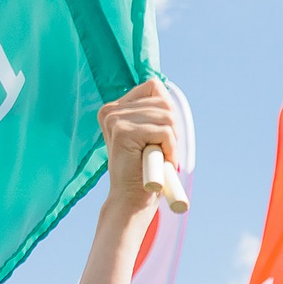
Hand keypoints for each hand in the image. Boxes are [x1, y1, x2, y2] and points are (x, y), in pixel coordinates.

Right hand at [98, 80, 181, 214]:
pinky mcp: (122, 130)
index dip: (167, 113)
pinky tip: (157, 160)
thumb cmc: (147, 168)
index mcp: (115, 108)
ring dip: (170, 141)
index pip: (154, 87)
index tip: (158, 136)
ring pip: (167, 117)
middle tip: (158, 150)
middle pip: (164, 102)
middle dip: (171, 129)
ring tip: (156, 156)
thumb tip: (163, 85)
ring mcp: (115, 118)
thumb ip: (156, 110)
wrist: (132, 198)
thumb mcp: (153, 134)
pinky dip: (169, 148)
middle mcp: (111, 110)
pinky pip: (164, 131)